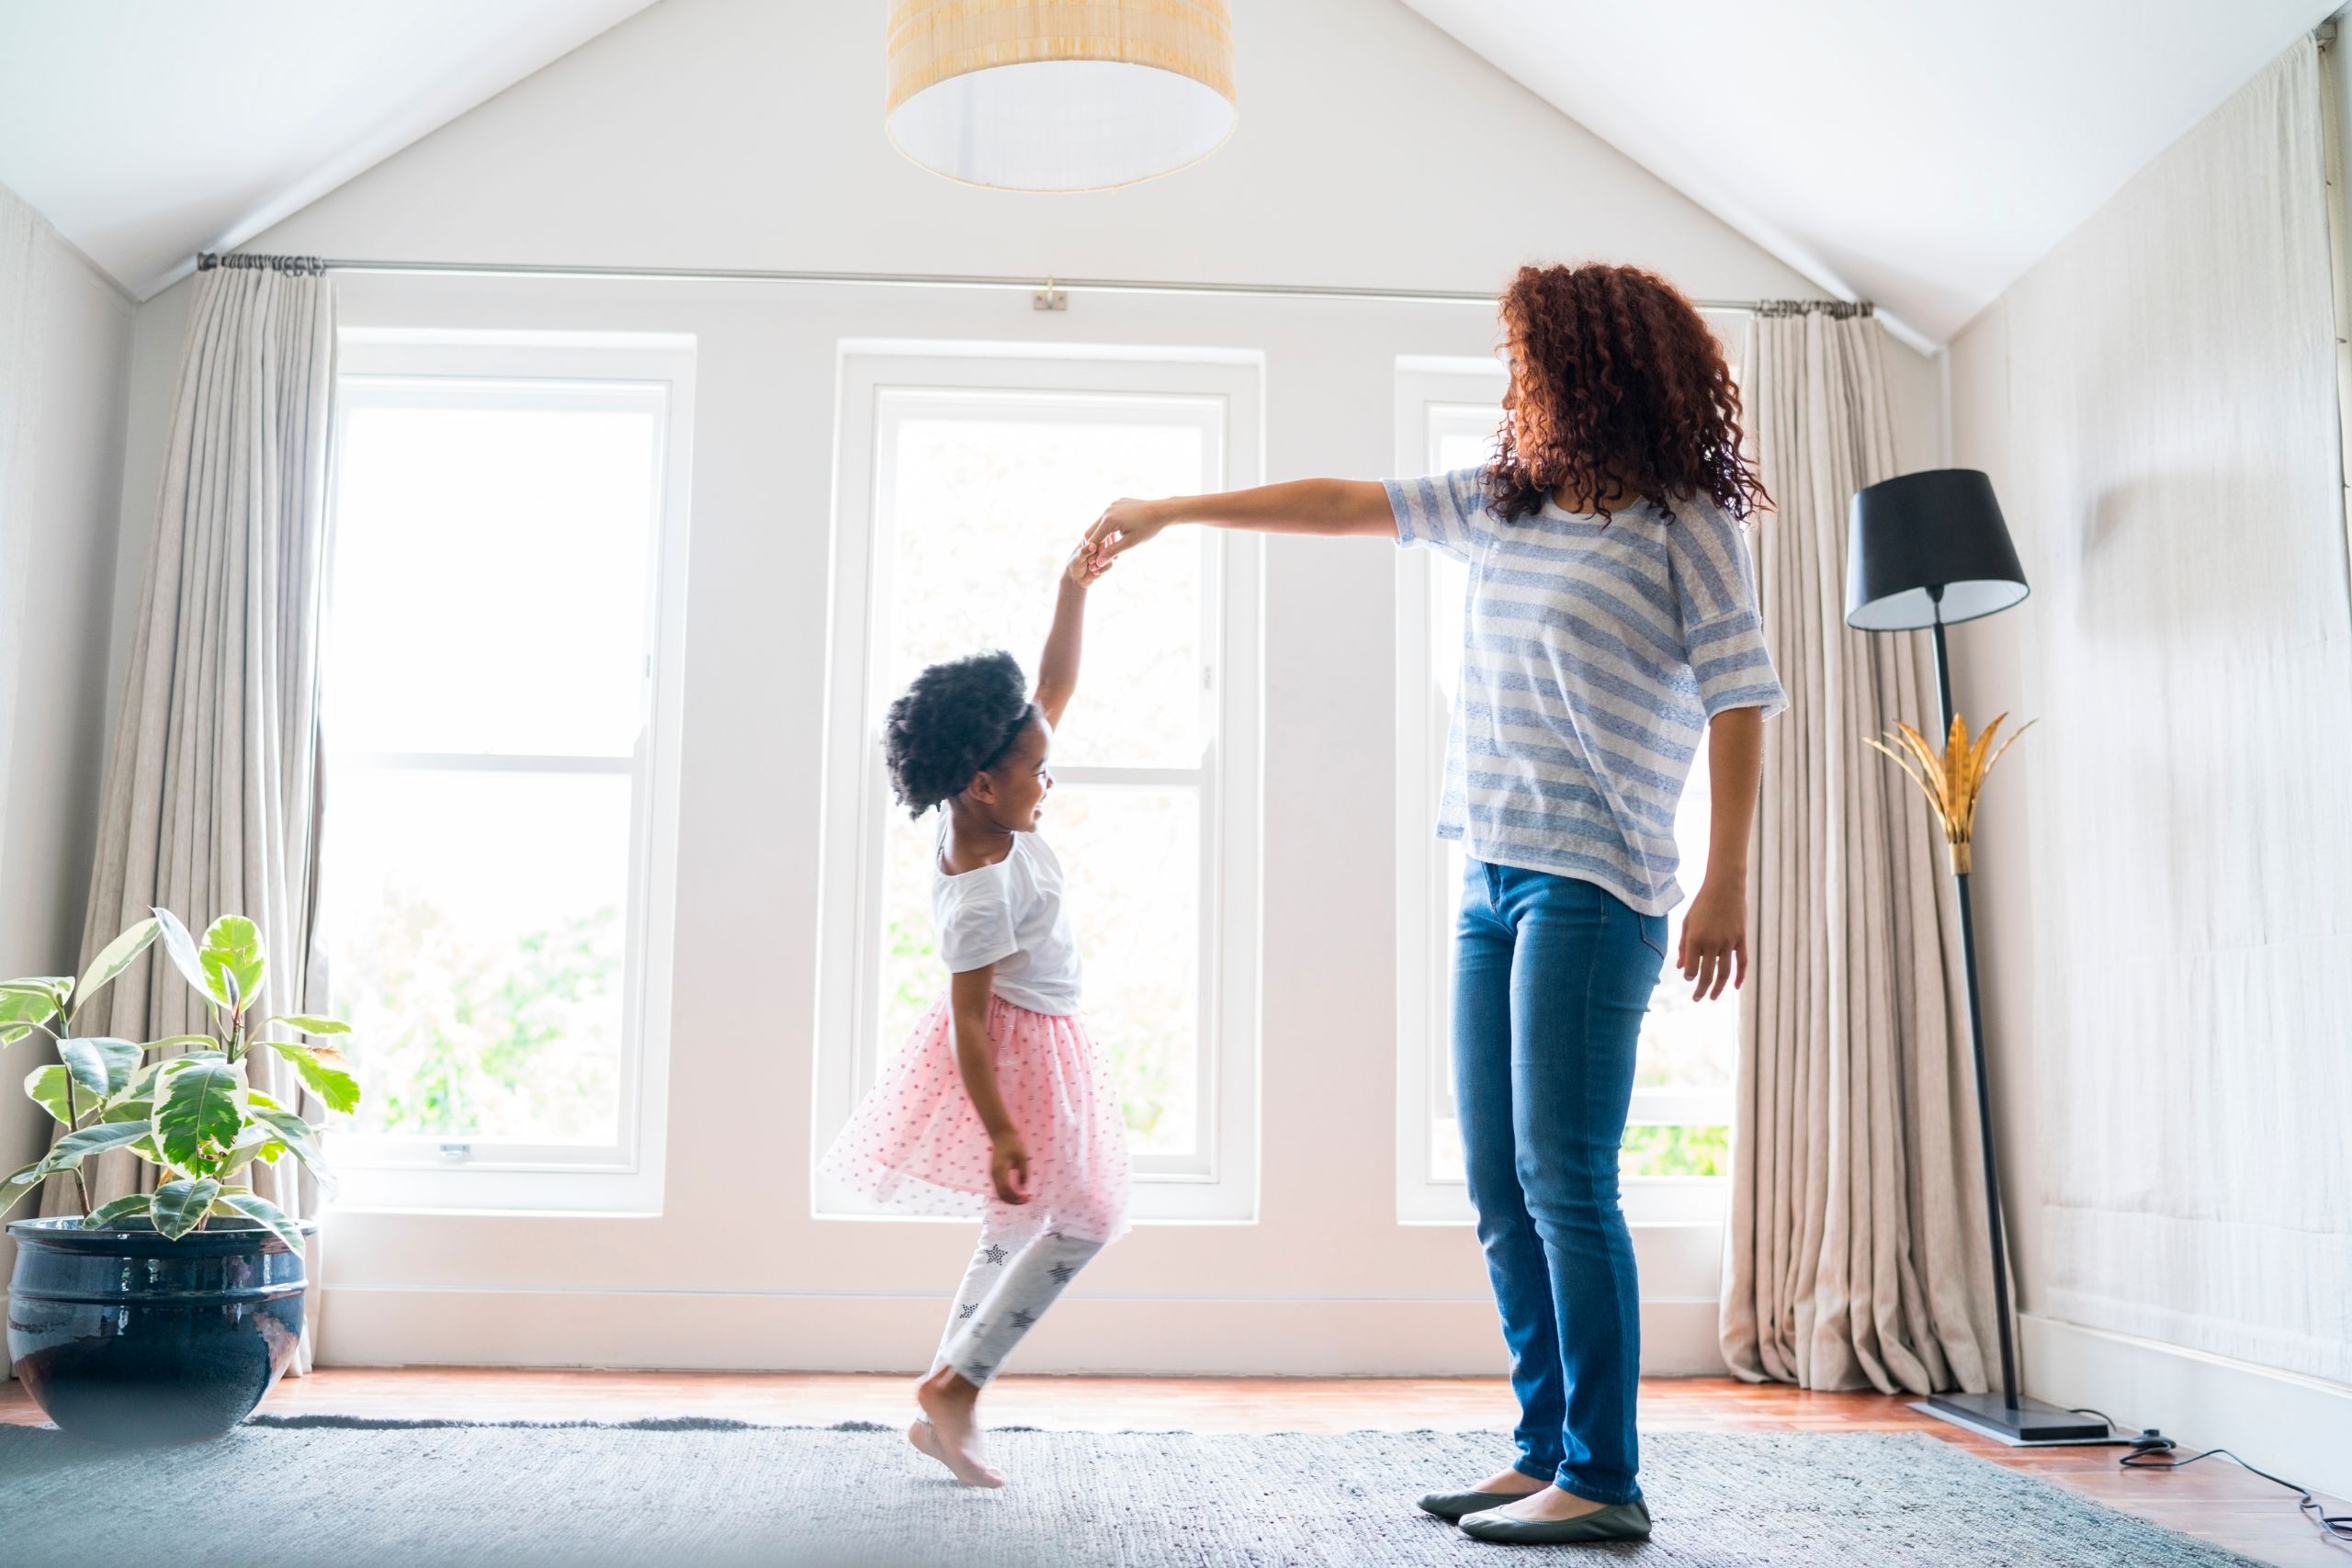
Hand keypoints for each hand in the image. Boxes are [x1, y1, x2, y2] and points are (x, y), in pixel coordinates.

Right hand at [988, 1130, 1031, 1204]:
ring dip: (1010, 1199)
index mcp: (1001, 1170)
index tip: (1027, 1198)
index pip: (1007, 1190)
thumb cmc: (1013, 1145)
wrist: (1001, 1136)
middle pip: (1002, 1195)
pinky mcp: (994, 1175)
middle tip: (1026, 1201)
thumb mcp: (1022, 1158)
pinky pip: (999, 1189)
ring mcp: (992, 1176)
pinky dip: (1007, 1194)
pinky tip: (1016, 1194)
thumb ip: (1023, 1174)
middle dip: (1013, 1201)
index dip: (1016, 1197)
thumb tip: (1023, 1189)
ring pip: (999, 1194)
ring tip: (1022, 1199)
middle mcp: (994, 1175)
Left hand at [1064, 538, 1110, 587]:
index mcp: (1090, 537)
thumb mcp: (1078, 557)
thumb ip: (1084, 551)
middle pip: (1107, 545)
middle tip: (1089, 562)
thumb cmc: (1074, 564)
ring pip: (1110, 555)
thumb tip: (1093, 546)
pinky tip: (1094, 571)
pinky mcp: (1108, 561)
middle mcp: (1099, 543)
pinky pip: (1111, 564)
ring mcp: (1105, 552)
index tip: (1088, 557)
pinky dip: (1102, 569)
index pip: (1100, 537)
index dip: (1097, 547)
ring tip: (1090, 567)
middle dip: (1099, 556)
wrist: (1077, 578)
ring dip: (1100, 564)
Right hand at [1082, 497, 1168, 570]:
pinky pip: (1108, 516)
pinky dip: (1108, 526)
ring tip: (1109, 547)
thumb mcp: (1130, 543)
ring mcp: (1112, 505)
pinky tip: (1117, 534)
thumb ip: (1112, 552)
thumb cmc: (1148, 528)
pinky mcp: (1118, 503)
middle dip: (1094, 544)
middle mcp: (1107, 510)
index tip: (1094, 563)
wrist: (1162, 510)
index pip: (1093, 540)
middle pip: (1091, 530)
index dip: (1093, 553)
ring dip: (1101, 535)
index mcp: (1109, 521)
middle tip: (1100, 556)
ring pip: (1099, 523)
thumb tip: (1098, 562)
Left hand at [1676, 881, 1746, 1001]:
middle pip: (1707, 974)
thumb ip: (1684, 946)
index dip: (1689, 976)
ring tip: (1713, 997)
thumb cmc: (1702, 904)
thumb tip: (1682, 968)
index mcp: (1695, 938)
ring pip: (1725, 972)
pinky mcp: (1741, 939)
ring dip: (1718, 988)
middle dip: (1701, 990)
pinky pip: (1743, 962)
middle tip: (1697, 999)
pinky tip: (1737, 987)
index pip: (1691, 967)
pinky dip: (1741, 976)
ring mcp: (1728, 942)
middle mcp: (1712, 942)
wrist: (1724, 886)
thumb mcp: (1687, 923)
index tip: (1689, 977)